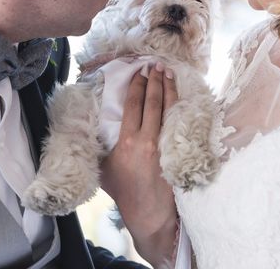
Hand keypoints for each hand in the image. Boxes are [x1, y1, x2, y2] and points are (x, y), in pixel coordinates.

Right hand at [100, 63, 178, 267]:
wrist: (148, 214)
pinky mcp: (176, 151)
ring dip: (169, 89)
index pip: (134, 105)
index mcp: (127, 142)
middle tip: (156, 65)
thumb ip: (104, 145)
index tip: (139, 72)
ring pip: (169, 109)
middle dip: (155, 81)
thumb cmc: (124, 192)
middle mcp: (147, 140)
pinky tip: (179, 95)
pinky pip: (178, 123)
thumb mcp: (104, 168)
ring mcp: (165, 145)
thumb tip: (100, 125)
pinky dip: (179, 106)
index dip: (137, 86)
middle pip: (153, 102)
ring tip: (169, 73)